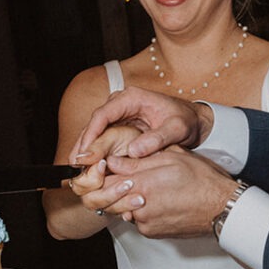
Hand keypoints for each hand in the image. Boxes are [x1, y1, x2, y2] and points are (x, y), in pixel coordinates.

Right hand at [69, 88, 212, 163]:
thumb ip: (158, 138)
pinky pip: (102, 139)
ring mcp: (118, 115)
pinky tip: (88, 169)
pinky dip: (94, 153)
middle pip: (93, 123)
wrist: (194, 120)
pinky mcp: (120, 127)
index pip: (103, 114)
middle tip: (75, 166)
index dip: (91, 134)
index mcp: (131, 98)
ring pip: (94, 132)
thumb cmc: (186, 121)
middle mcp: (120, 104)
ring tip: (76, 170)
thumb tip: (134, 151)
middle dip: (83, 144)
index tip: (85, 153)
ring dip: (85, 150)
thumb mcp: (177, 129)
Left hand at [80, 148, 235, 237]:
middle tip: (123, 177)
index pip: (105, 181)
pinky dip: (140, 210)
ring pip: (122, 209)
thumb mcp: (171, 158)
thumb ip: (138, 161)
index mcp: (142, 184)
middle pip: (109, 198)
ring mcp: (145, 222)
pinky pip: (137, 220)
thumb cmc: (202, 180)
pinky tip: (156, 201)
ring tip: (145, 188)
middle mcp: (140, 207)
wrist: (221, 208)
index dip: (102, 173)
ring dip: (127, 199)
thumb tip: (112, 160)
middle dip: (112, 187)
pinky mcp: (152, 233)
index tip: (105, 168)